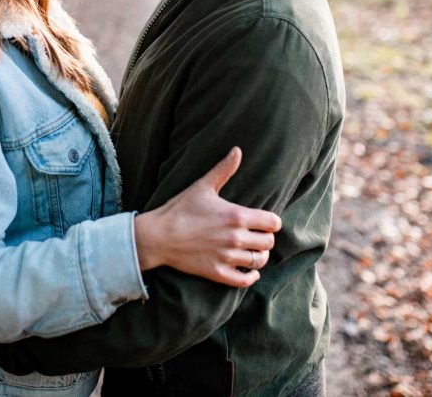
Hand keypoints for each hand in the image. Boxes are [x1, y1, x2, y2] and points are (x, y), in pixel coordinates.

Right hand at [133, 147, 281, 287]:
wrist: (158, 236)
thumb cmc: (180, 208)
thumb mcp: (203, 186)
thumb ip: (224, 169)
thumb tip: (237, 150)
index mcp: (236, 216)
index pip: (273, 223)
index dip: (272, 222)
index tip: (266, 222)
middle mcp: (235, 238)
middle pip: (269, 242)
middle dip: (266, 238)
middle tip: (258, 236)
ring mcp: (227, 257)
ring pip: (259, 261)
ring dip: (259, 256)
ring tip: (253, 251)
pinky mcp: (217, 273)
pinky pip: (244, 280)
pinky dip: (251, 276)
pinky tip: (249, 270)